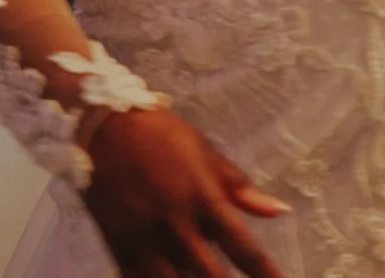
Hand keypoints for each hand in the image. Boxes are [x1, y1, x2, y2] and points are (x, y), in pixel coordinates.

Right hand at [83, 107, 288, 277]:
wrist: (104, 123)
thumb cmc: (162, 134)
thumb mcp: (206, 153)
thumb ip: (241, 189)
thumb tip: (280, 211)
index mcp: (203, 198)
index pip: (243, 248)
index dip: (266, 273)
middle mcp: (176, 223)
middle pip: (211, 276)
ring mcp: (144, 237)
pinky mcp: (118, 243)